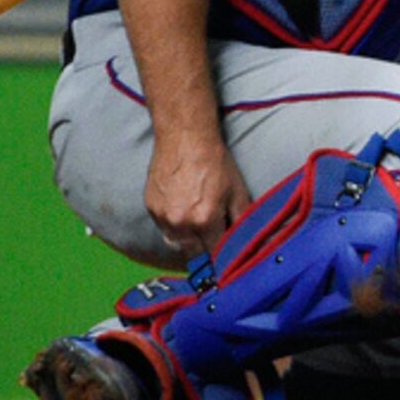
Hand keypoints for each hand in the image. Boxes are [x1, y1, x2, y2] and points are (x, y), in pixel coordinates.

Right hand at [146, 131, 250, 258]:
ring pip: (177, 244)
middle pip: (194, 255)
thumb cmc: (215, 161)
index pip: (215, 254)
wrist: (185, 136)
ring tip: (198, 229)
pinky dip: (174, 227)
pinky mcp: (151, 208)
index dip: (223, 258)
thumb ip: (242, 220)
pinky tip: (183, 214)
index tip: (226, 262)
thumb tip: (248, 242)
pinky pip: (164, 228)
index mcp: (205, 220)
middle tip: (213, 245)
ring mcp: (163, 217)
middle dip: (206, 253)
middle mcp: (181, 223)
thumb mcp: (237, 190)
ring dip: (188, 243)